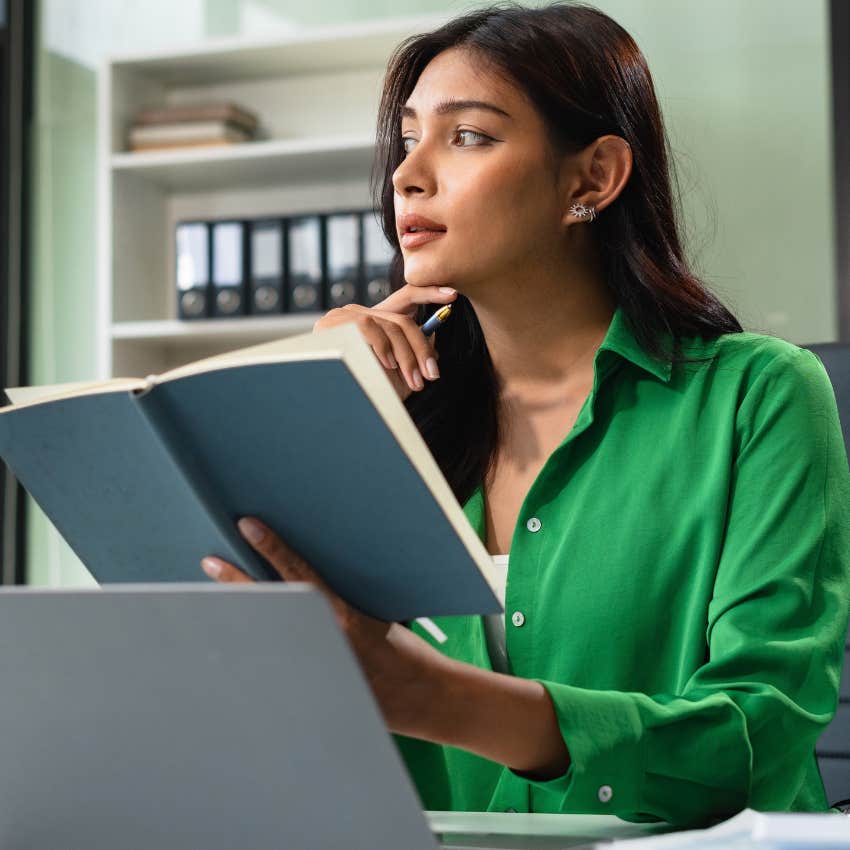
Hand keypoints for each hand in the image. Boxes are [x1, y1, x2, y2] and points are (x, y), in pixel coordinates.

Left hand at [201, 517, 451, 736]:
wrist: (424, 695)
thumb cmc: (405, 650)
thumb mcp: (376, 613)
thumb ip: (339, 600)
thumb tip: (306, 580)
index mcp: (342, 614)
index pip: (299, 571)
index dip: (271, 546)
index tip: (248, 524)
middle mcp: (322, 638)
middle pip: (268, 604)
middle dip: (237, 583)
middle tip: (210, 561)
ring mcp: (314, 665)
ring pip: (264, 635)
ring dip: (244, 615)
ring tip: (216, 599)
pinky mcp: (311, 688)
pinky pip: (276, 665)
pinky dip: (259, 652)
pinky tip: (239, 646)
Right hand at [313, 284, 457, 400]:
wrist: (329, 406)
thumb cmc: (364, 392)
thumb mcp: (396, 375)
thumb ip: (413, 355)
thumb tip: (434, 339)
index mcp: (374, 323)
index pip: (406, 297)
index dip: (429, 293)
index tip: (452, 297)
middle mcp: (360, 313)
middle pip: (403, 321)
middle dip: (422, 350)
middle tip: (432, 374)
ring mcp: (346, 315)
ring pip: (391, 326)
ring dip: (407, 356)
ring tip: (413, 381)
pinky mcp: (335, 321)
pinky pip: (370, 327)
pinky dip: (383, 346)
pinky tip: (387, 364)